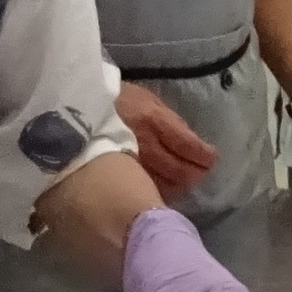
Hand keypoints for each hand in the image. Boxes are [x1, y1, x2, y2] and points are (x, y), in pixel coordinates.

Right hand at [115, 82, 216, 198]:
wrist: (79, 106)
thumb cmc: (120, 99)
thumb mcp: (150, 100)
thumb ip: (172, 121)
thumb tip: (194, 143)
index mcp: (154, 120)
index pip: (189, 145)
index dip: (205, 156)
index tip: (212, 159)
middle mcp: (144, 144)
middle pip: (179, 170)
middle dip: (196, 174)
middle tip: (201, 173)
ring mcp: (130, 163)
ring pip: (163, 185)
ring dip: (179, 186)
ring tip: (184, 183)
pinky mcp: (119, 174)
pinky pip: (144, 189)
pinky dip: (158, 191)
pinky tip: (162, 189)